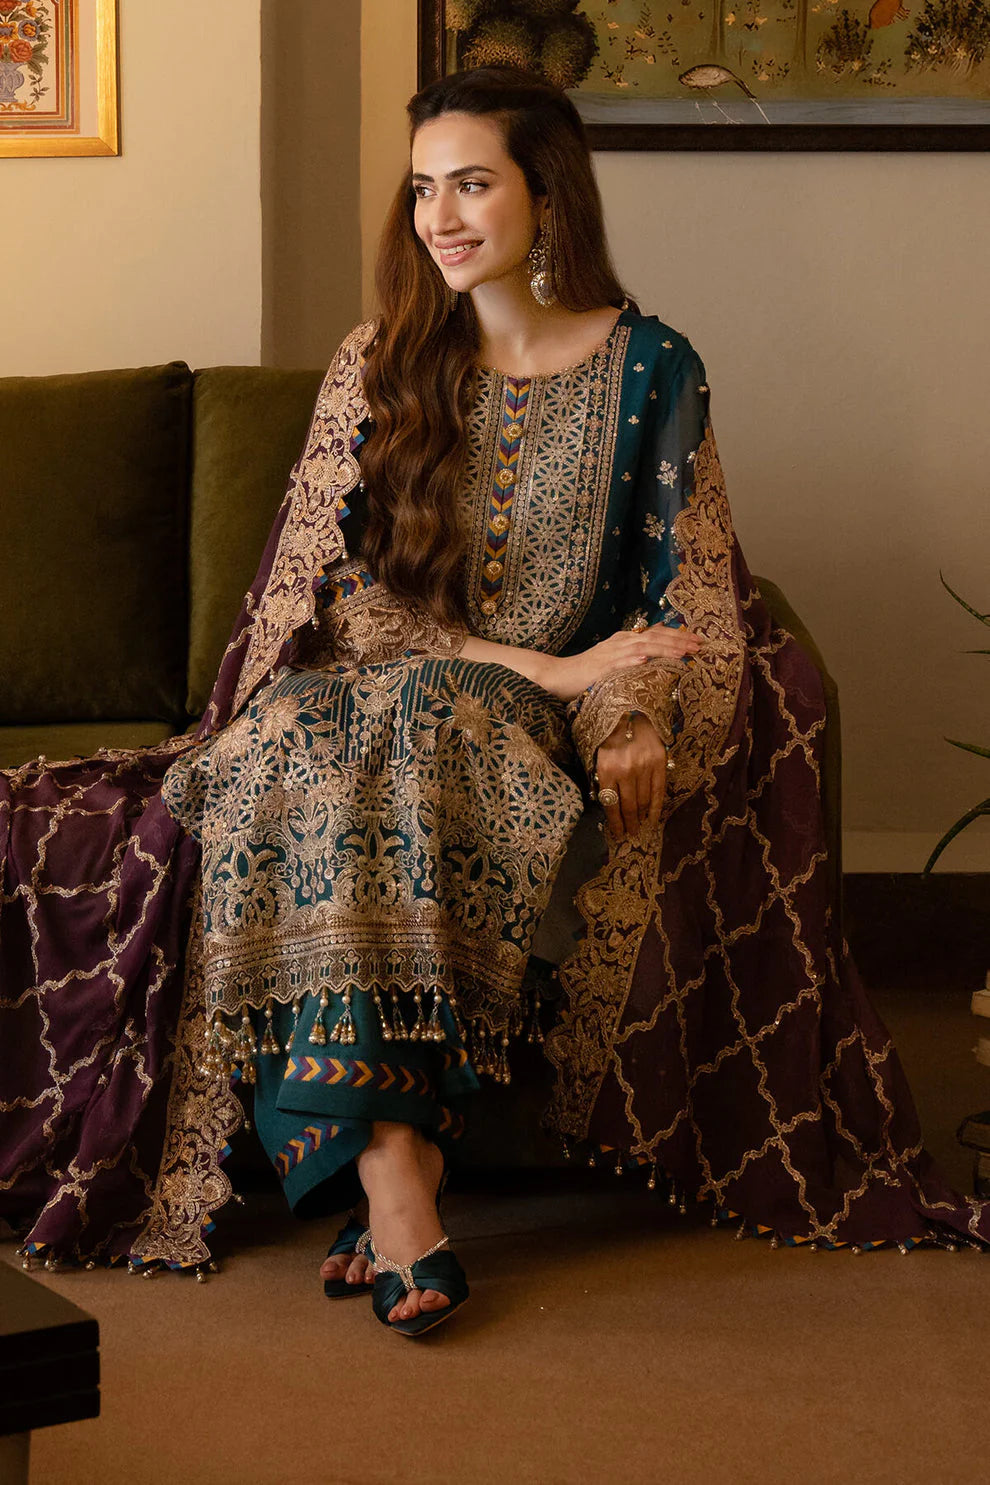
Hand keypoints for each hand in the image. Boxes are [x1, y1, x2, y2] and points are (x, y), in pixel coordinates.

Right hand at [539, 624, 701, 702]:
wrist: (559, 675)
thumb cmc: (589, 670)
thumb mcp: (616, 656)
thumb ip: (636, 648)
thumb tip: (660, 637)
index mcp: (625, 639)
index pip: (656, 633)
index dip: (678, 636)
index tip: (698, 641)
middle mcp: (620, 642)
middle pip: (653, 637)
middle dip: (677, 640)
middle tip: (699, 645)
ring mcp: (609, 654)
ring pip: (641, 647)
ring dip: (663, 648)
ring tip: (682, 651)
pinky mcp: (599, 668)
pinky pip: (617, 663)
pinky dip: (632, 660)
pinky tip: (645, 659)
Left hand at [595, 712, 668, 836]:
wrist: (631, 710)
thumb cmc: (609, 733)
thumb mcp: (596, 755)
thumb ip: (601, 778)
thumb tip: (605, 803)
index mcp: (606, 770)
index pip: (610, 805)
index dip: (615, 823)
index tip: (617, 833)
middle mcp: (626, 771)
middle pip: (628, 806)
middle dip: (629, 823)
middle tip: (630, 834)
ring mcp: (644, 767)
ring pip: (644, 801)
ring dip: (641, 817)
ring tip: (640, 826)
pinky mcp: (660, 763)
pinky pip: (659, 791)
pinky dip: (657, 807)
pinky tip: (654, 818)